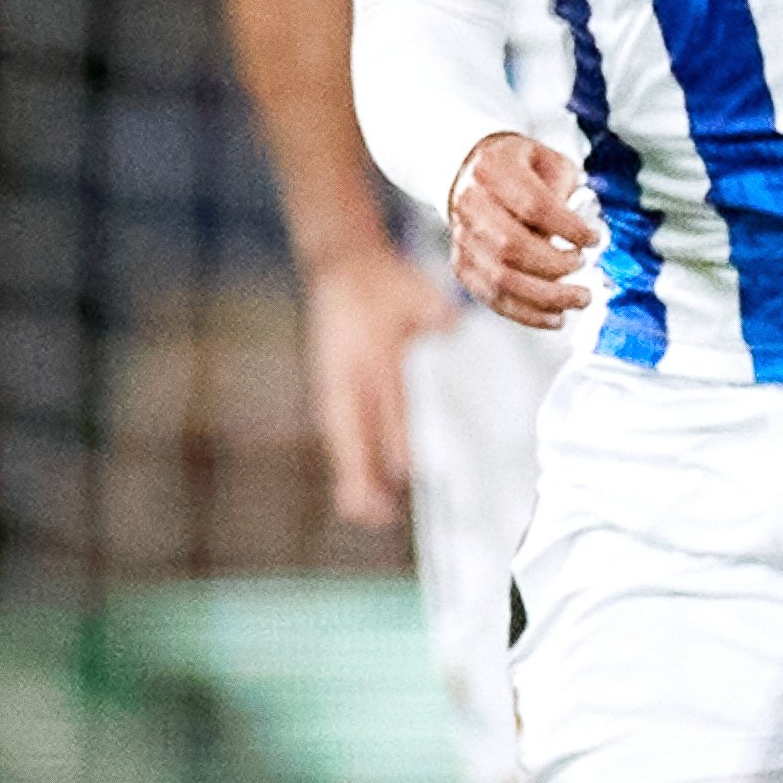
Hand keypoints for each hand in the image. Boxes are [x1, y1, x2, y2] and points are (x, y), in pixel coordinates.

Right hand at [299, 243, 459, 526]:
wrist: (341, 268)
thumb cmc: (384, 283)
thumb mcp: (415, 291)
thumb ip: (433, 313)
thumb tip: (451, 326)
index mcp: (373, 355)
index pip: (388, 406)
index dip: (398, 440)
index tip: (409, 473)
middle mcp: (350, 377)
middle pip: (358, 434)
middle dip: (368, 476)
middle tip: (379, 514)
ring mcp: (335, 386)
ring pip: (344, 440)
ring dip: (354, 477)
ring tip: (366, 514)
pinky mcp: (331, 391)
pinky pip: (338, 433)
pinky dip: (346, 462)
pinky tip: (356, 490)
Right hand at [448, 133, 600, 330]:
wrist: (472, 173)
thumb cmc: (518, 168)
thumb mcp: (548, 160)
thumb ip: (564, 190)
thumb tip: (581, 233)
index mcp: (492, 168)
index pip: (532, 205)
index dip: (567, 227)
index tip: (594, 239)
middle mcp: (470, 203)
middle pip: (512, 245)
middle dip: (556, 264)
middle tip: (585, 268)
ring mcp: (462, 237)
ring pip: (500, 277)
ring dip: (545, 296)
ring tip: (578, 299)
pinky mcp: (462, 265)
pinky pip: (491, 297)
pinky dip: (526, 313)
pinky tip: (554, 316)